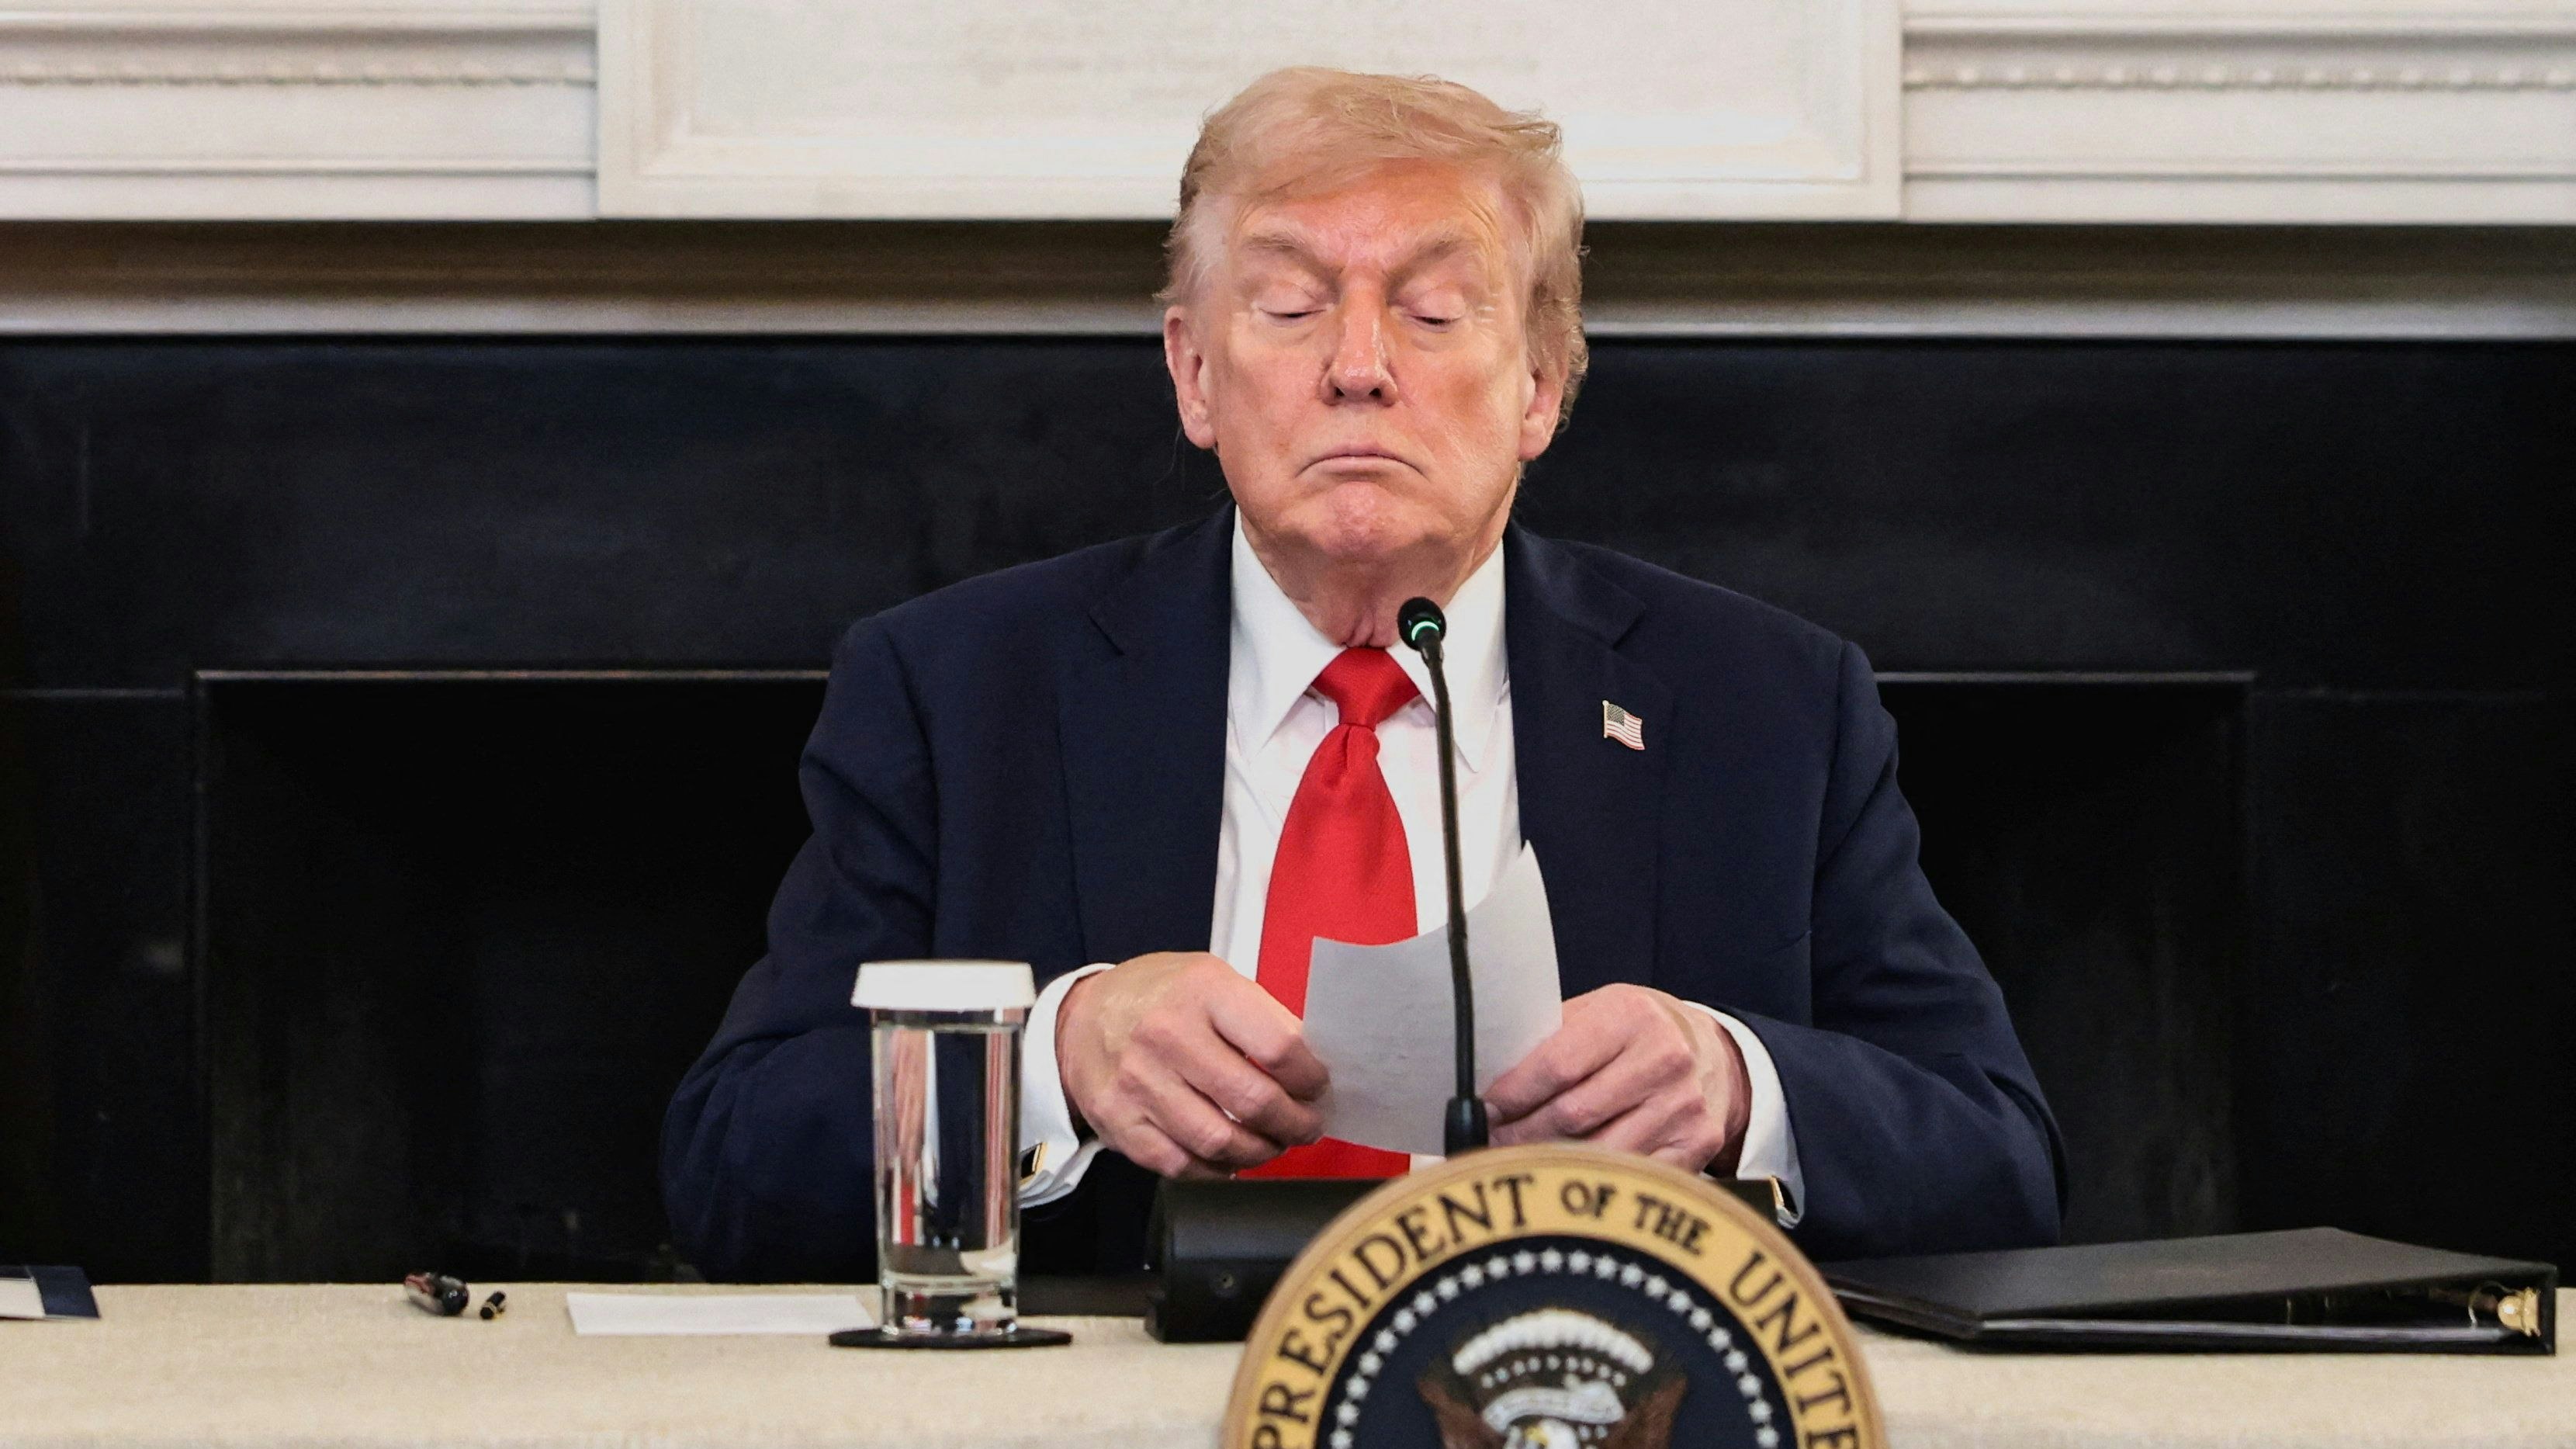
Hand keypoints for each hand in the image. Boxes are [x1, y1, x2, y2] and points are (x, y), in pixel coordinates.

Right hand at [1055, 952, 1328, 1178]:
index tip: (1318, 1088)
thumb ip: (1261, 1018)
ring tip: (1272, 1143)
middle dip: (1294, 1124)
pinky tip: (1231, 1158)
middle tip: (1305, 1125)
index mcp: (1202, 991)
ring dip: (1260, 1152)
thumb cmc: (1161, 998)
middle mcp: (1167, 1035)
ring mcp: (1139, 1082)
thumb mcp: (1213, 980)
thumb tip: (1313, 1067)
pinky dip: (1217, 1170)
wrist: (1081, 1017)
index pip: (1278, 1047)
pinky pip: (1181, 1165)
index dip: (1310, 1078)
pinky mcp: (1119, 1122)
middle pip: (1253, 1101)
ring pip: (1219, 1142)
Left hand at [1484, 984, 1751, 1173]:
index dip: (1512, 1094)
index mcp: (1630, 1016)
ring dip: (1549, 1161)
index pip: (1556, 1066)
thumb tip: (1485, 1082)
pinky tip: (1566, 1175)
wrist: (1710, 1052)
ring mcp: (1683, 1106)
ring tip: (1519, 1159)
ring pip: (1597, 1153)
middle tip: (1491, 1142)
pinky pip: (1629, 1175)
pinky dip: (1591, 1180)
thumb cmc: (1633, 1033)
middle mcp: (1664, 1059)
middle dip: (1521, 1133)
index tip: (1483, 1109)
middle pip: (1572, 1115)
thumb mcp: (1594, 1014)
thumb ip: (1547, 1042)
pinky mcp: (1697, 1145)